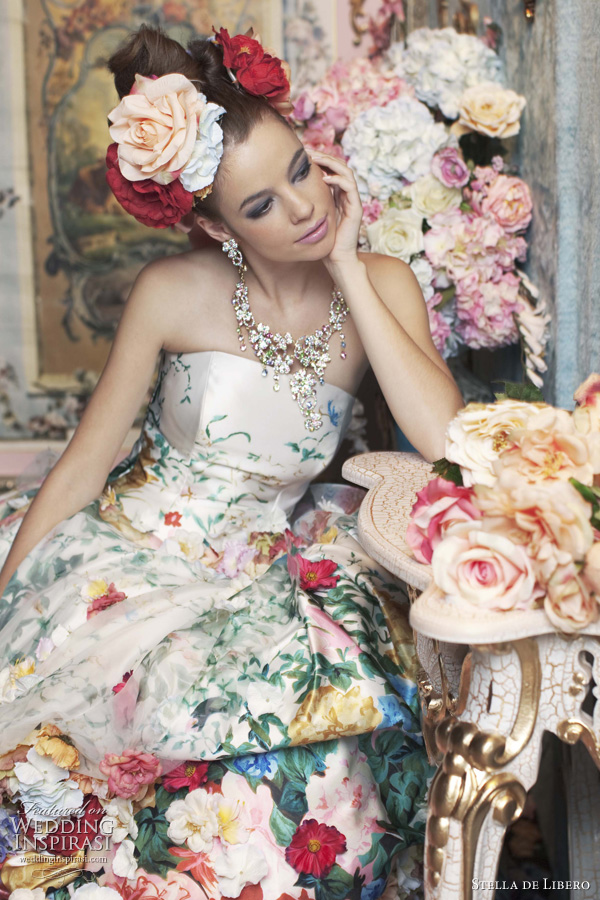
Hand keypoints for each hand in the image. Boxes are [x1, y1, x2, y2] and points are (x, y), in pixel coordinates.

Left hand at [308, 150, 362, 271]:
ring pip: (346, 172)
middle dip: (324, 157)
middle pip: (339, 167)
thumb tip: (287, 194)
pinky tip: (324, 178)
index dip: (320, 161)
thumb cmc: (323, 241)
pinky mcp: (356, 208)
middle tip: (308, 152)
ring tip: (316, 159)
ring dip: (331, 163)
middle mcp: (346, 195)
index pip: (331, 170)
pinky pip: (350, 186)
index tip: (303, 155)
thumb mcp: (311, 217)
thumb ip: (307, 204)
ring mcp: (353, 200)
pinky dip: (338, 179)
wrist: (336, 259)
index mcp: (337, 195)